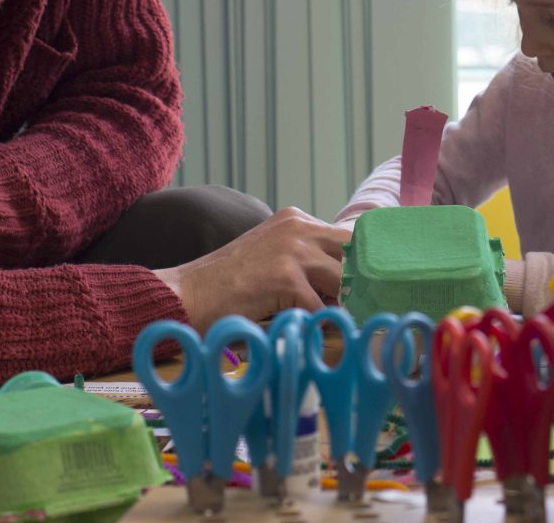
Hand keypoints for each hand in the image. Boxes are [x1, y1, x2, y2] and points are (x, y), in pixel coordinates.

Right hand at [154, 207, 349, 331]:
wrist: (188, 294)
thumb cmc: (229, 283)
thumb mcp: (272, 255)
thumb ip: (306, 258)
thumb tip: (349, 285)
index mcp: (295, 219)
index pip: (349, 237)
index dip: (359, 265)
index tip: (366, 289)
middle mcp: (297, 227)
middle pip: (354, 255)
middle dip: (359, 284)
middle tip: (358, 310)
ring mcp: (292, 250)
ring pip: (343, 283)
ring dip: (342, 307)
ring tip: (338, 325)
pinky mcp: (286, 278)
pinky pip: (321, 309)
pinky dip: (320, 326)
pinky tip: (312, 333)